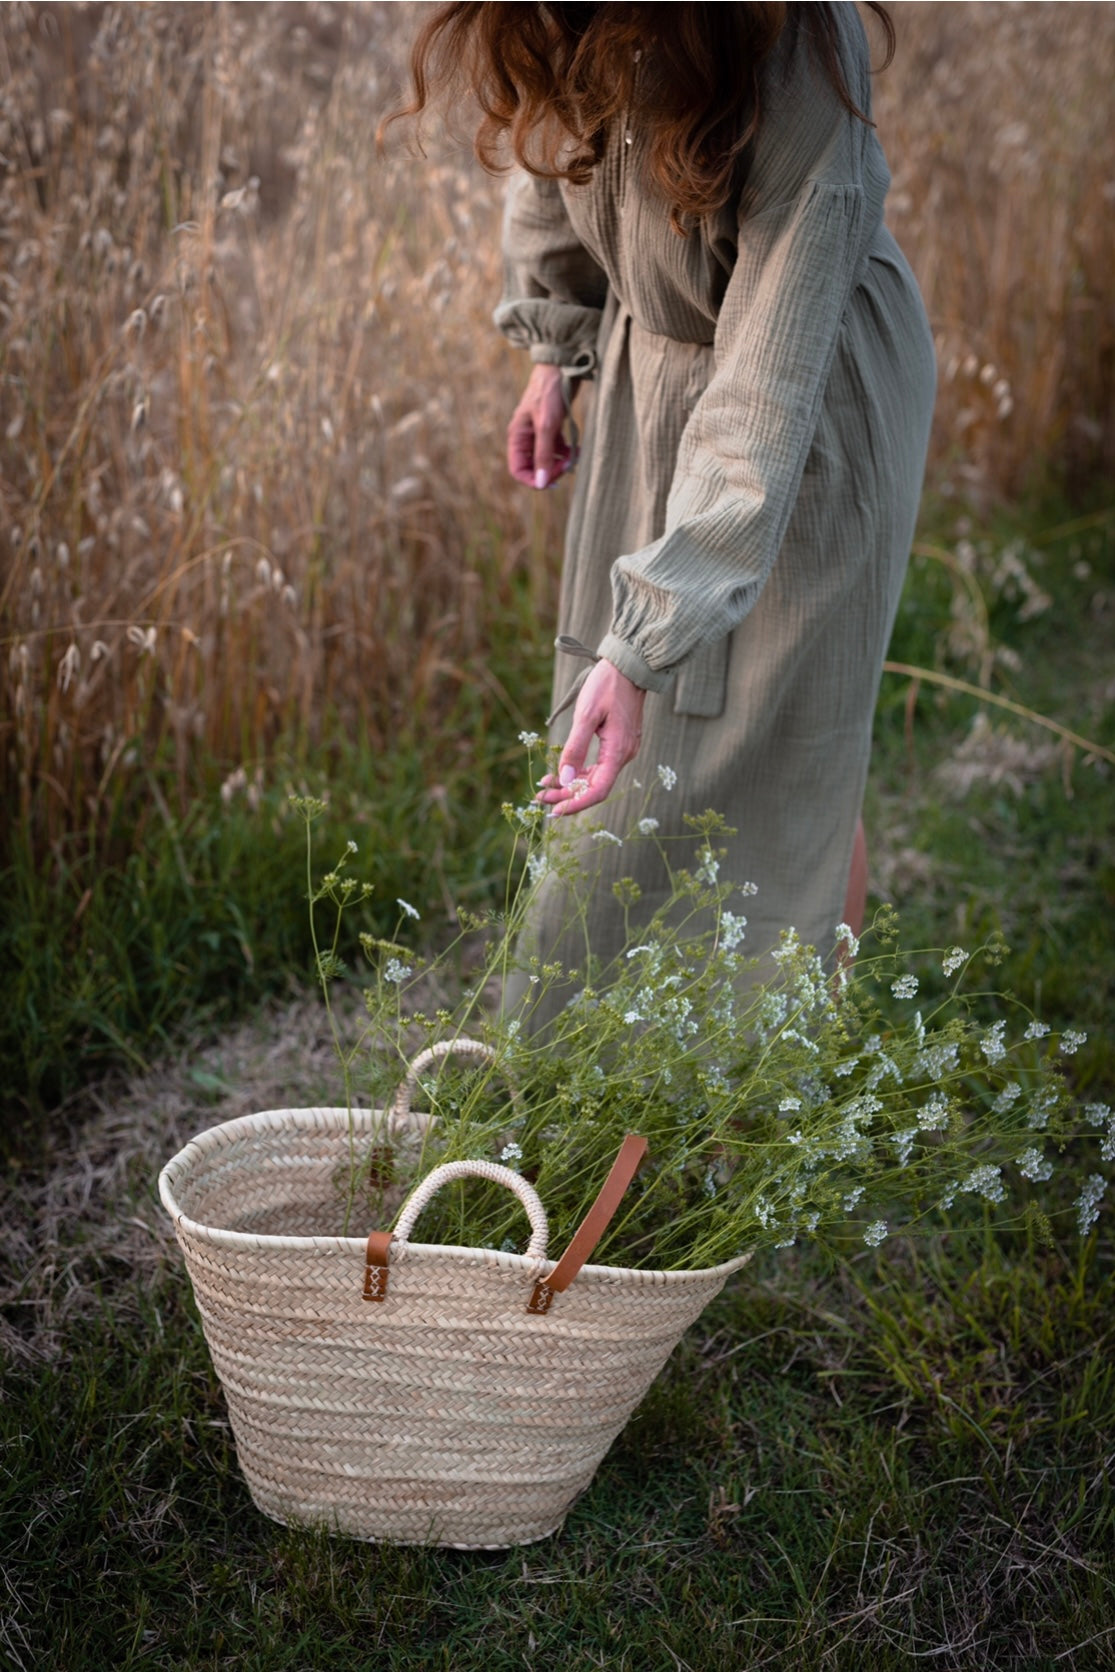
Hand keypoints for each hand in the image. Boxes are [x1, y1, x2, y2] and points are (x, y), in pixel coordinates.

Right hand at [507, 363, 573, 488]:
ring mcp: (539, 432)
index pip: (518, 470)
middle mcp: (526, 436)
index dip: (533, 480)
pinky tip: (578, 449)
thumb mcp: (546, 426)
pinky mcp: (552, 427)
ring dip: (561, 462)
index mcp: (517, 436)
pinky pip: (557, 449)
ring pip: (547, 459)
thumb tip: (541, 483)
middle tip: (568, 466)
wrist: (561, 366)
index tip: (552, 481)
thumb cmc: (549, 392)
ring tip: (575, 457)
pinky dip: (566, 452)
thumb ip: (543, 455)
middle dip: (551, 470)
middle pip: (534, 467)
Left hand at [537, 660, 645, 816]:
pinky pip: (599, 766)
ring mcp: (623, 750)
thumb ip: (575, 748)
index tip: (553, 810)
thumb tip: (563, 779)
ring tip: (545, 787)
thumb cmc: (607, 685)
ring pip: (596, 778)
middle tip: (540, 799)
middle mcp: (624, 755)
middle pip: (595, 788)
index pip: (598, 791)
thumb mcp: (586, 715)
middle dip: (567, 796)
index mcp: (618, 752)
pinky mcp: (619, 743)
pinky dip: (580, 772)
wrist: (629, 666)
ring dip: (571, 785)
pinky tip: (562, 773)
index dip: (575, 804)